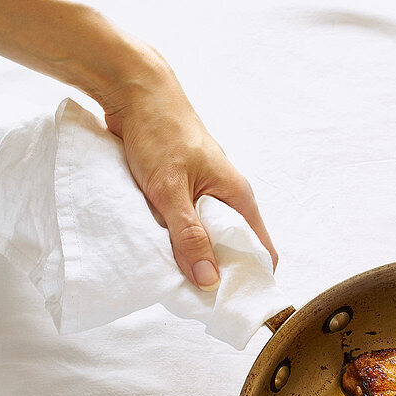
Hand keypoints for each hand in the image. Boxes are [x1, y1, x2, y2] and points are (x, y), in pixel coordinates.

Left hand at [103, 51, 276, 289]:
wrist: (133, 90)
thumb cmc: (159, 131)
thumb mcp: (170, 190)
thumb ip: (188, 236)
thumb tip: (209, 280)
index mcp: (238, 196)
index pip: (262, 250)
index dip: (252, 279)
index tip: (232, 304)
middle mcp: (227, 196)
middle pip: (232, 249)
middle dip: (216, 273)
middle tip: (193, 298)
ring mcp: (205, 193)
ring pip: (207, 237)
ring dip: (192, 255)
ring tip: (172, 276)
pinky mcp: (184, 190)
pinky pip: (187, 224)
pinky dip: (175, 238)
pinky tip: (158, 249)